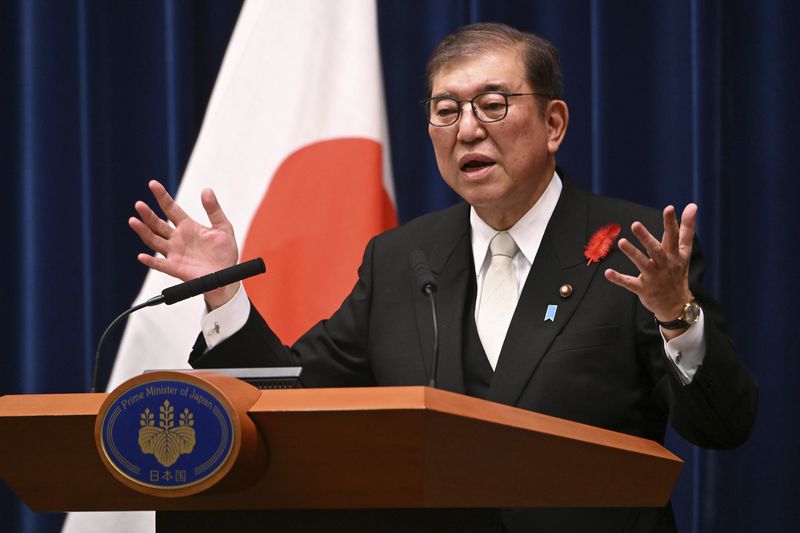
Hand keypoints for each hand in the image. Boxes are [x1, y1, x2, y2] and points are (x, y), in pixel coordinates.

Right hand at [129, 180, 239, 308]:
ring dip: (144, 231)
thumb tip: (206, 190)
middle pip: (158, 224)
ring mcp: (174, 253)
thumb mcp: (223, 227)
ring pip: (154, 241)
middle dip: (148, 214)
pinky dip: (150, 261)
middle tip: (139, 204)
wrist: (227, 275)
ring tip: (133, 221)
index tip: (153, 184)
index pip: (171, 208)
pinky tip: (142, 256)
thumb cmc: (224, 252)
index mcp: (188, 227)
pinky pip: (160, 264)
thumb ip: (214, 210)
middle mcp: (177, 238)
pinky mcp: (175, 268)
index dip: (162, 196)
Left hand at [604, 204, 696, 336]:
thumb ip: (686, 229)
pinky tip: (608, 272)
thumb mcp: (684, 252)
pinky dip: (619, 278)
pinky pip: (629, 283)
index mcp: (675, 255)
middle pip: (656, 249)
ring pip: (642, 264)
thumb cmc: (678, 272)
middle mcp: (665, 265)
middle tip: (635, 224)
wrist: (676, 304)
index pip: (674, 236)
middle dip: (646, 237)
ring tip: (621, 242)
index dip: (672, 222)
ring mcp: (653, 277)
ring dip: (632, 253)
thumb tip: (693, 205)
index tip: (669, 208)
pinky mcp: (643, 289)